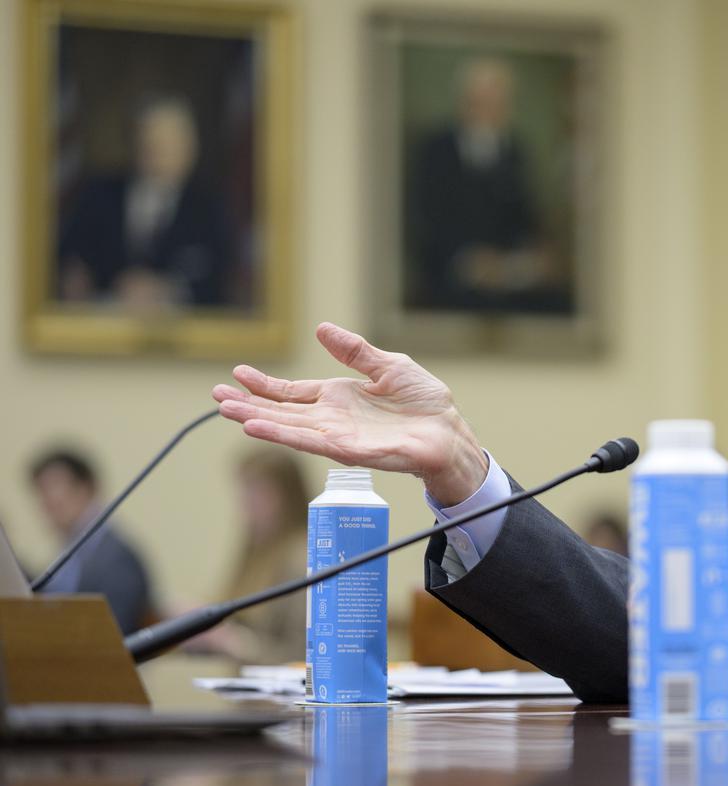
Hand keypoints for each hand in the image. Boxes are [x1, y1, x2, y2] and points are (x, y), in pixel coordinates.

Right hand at [212, 323, 488, 504]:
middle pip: (281, 411)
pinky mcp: (350, 451)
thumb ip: (355, 350)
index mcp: (339, 398)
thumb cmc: (424, 403)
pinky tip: (258, 428)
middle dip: (248, 404)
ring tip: (227, 411)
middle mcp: (332, 419)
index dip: (265, 385)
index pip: (292, 393)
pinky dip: (284, 434)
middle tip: (215, 396)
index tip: (236, 375)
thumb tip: (322, 328)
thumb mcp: (388, 366)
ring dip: (258, 420)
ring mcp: (338, 436)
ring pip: (289, 428)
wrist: (448, 432)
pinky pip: (311, 442)